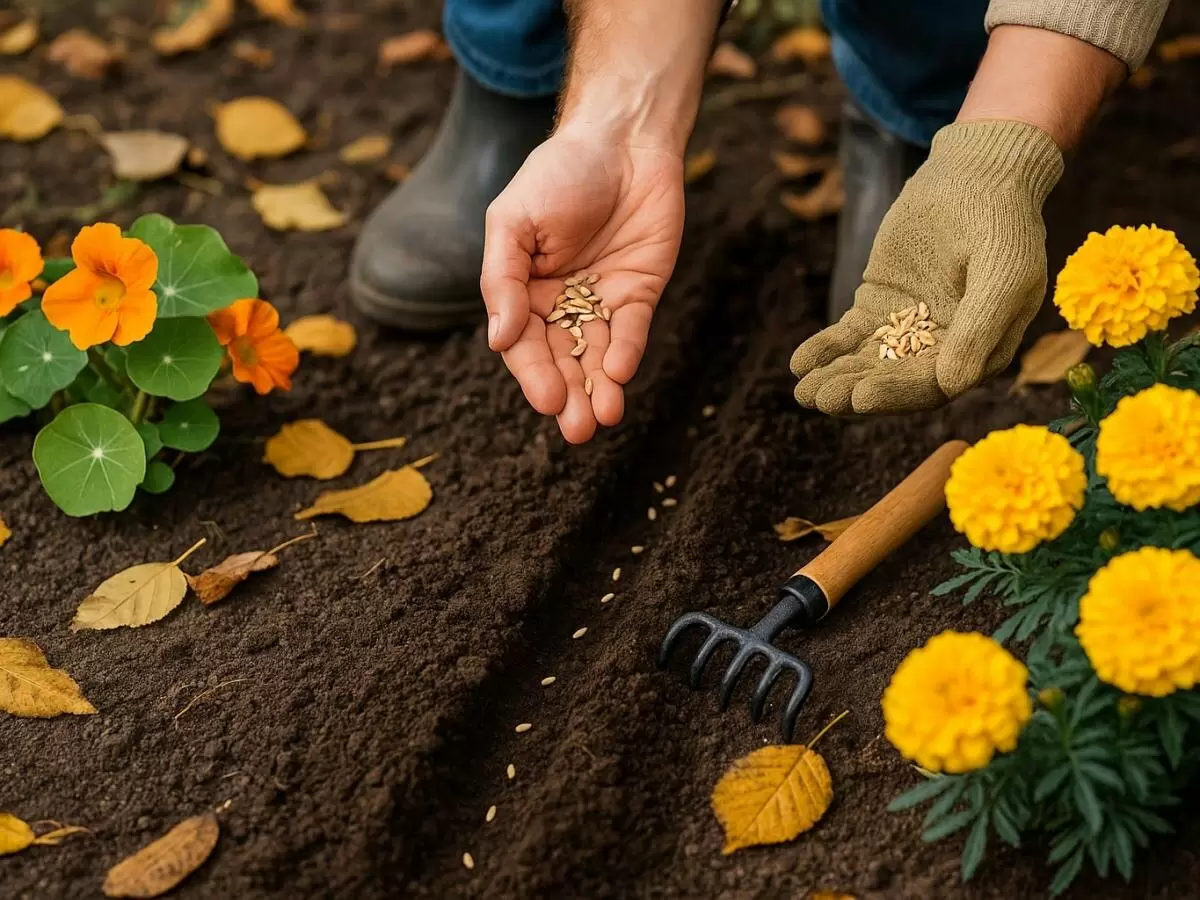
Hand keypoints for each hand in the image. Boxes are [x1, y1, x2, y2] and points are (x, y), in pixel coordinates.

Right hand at [481, 128, 683, 442]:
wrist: (622, 138)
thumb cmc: (557, 174)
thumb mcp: (513, 221)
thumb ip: (502, 279)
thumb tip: (498, 340)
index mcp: (521, 291)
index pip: (523, 345)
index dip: (534, 374)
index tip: (547, 400)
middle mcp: (558, 304)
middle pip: (561, 360)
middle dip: (569, 395)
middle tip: (577, 429)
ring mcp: (599, 301)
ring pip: (596, 356)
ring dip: (598, 389)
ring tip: (602, 417)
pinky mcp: (637, 293)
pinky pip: (629, 331)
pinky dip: (624, 353)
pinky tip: (619, 373)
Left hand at [791, 120, 1063, 414]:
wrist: (976, 174)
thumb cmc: (1001, 223)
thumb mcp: (1002, 271)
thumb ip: (980, 327)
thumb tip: (952, 386)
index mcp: (981, 352)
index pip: (933, 386)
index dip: (896, 395)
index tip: (860, 399)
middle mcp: (944, 351)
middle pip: (894, 381)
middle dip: (856, 391)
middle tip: (822, 399)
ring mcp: (908, 330)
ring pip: (867, 363)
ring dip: (836, 377)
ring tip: (803, 392)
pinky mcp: (878, 307)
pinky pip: (848, 335)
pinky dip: (824, 349)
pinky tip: (799, 363)